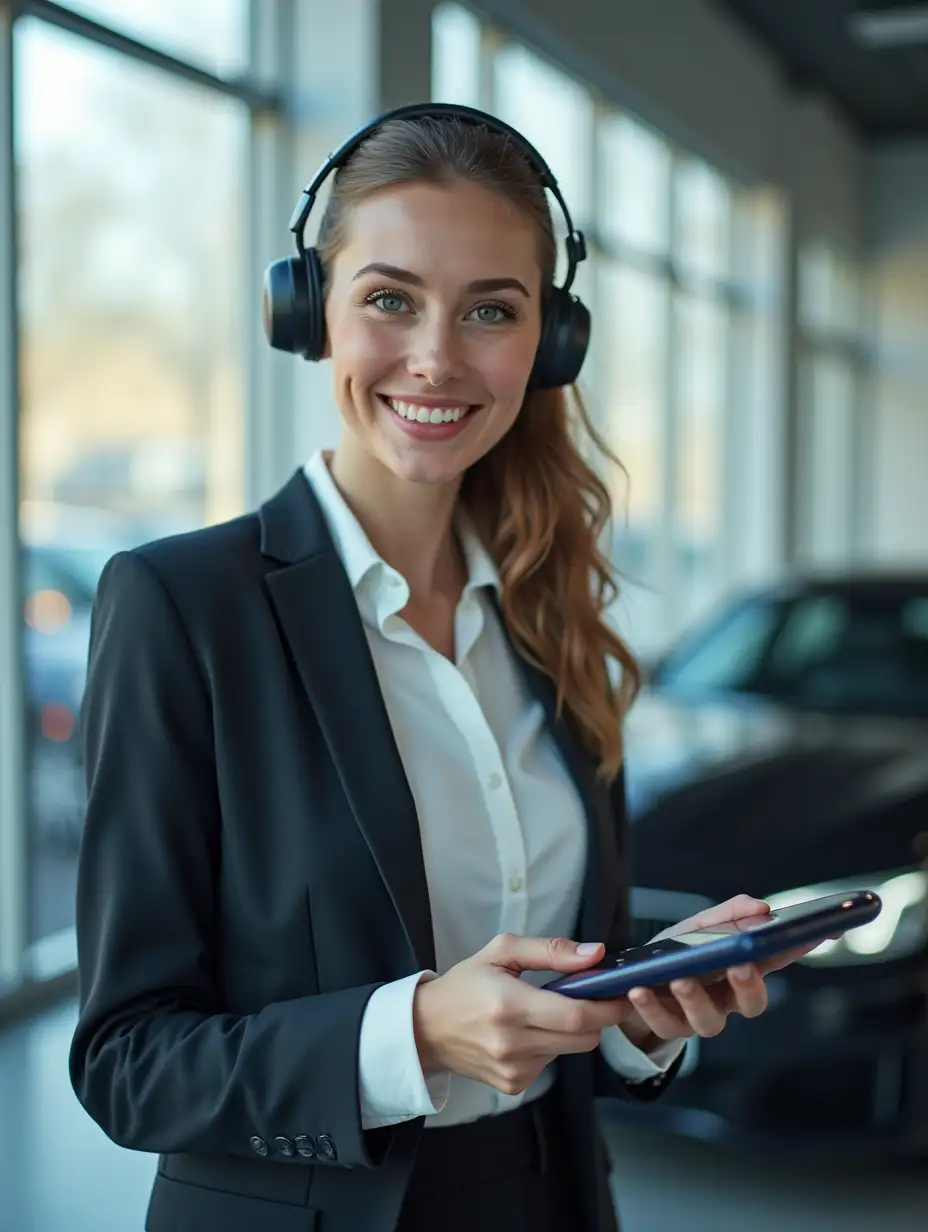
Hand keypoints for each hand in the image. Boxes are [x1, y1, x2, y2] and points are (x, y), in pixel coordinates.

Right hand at [412, 933, 626, 1095]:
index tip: (622, 994)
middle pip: (582, 1039)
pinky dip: (549, 1047)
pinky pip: (550, 1064)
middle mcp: (512, 1043)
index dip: (607, 1007)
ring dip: (569, 1032)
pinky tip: (526, 1034)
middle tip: (594, 998)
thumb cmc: (465, 984)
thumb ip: (551, 950)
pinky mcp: (512, 1086)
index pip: (576, 1016)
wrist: (425, 1029)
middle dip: (596, 1019)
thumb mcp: (501, 952)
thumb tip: (596, 953)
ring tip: (544, 1012)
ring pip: (569, 1052)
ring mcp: (513, 1069)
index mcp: (510, 1005)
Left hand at [610, 894, 815, 1050]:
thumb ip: (728, 914)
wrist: (631, 985)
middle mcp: (726, 998)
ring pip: (710, 1021)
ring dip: (696, 1000)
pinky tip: (639, 990)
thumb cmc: (674, 955)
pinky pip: (664, 1023)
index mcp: (740, 969)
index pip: (776, 958)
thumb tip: (760, 907)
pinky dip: (651, 1006)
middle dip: (749, 986)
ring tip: (681, 981)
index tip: (817, 932)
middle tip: (740, 967)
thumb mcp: (697, 928)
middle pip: (752, 1002)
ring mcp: (699, 1016)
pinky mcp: (669, 1026)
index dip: (798, 947)